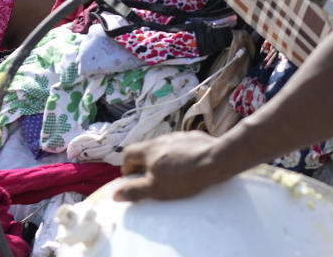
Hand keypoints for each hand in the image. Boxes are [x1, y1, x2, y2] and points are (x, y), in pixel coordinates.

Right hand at [114, 131, 231, 201]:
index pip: (128, 153)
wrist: (216, 159)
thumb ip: (135, 191)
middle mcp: (161, 139)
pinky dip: (180, 156)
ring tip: (172, 174)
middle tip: (151, 178)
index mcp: (148, 149)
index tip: (132, 178)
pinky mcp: (194, 138)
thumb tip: (116, 195)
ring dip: (163, 159)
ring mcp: (178, 137)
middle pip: (145, 149)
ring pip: (164, 148)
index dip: (126, 166)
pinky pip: (181, 147)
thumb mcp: (156, 188)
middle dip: (145, 163)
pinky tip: (189, 167)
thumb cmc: (184, 175)